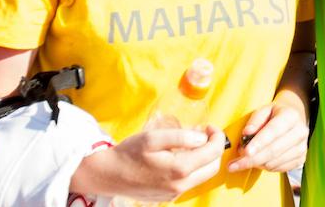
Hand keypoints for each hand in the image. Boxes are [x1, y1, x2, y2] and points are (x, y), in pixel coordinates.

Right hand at [72, 126, 224, 201]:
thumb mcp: (154, 138)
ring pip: (202, 176)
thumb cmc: (129, 153)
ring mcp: (174, 193)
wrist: (108, 175)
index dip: (216, 137)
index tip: (210, 127)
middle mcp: (180, 185)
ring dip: (203, 159)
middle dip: (213, 149)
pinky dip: (191, 168)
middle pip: (212, 167)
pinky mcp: (168, 196)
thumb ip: (181, 137)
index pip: (213, 153)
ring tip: (191, 144)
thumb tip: (202, 138)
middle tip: (204, 134)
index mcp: (179, 169)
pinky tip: (179, 157)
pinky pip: (189, 182)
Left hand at [228, 96, 308, 173]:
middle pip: (273, 150)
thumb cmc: (274, 115)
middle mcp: (300, 132)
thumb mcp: (264, 110)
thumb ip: (255, 119)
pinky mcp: (301, 159)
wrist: (293, 119)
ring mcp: (302, 147)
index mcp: (291, 116)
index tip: (244, 152)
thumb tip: (247, 132)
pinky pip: (279, 169)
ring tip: (245, 159)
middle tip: (233, 165)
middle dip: (251, 159)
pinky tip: (259, 161)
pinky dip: (265, 167)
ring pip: (274, 162)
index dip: (259, 143)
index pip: (274, 131)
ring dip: (256, 164)